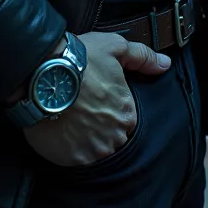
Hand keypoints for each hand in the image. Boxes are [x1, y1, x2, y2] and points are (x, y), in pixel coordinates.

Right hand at [21, 32, 169, 167]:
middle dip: (99, 125)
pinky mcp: (72, 159)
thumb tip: (165, 65)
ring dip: (85, 138)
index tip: (95, 100)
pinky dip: (69, 147)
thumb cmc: (80, 59)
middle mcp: (115, 135)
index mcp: (127, 112)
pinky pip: (75, 158)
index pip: (125, 119)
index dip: (109, 109)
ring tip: (70, 119)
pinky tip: (61, 130)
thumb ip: (143, 57)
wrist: (42, 74)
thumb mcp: (115, 47)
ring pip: (95, 149)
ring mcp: (93, 150)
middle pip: (111, 136)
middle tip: (81, 109)